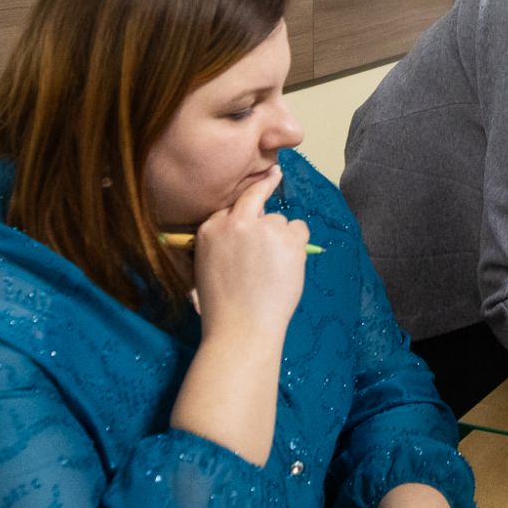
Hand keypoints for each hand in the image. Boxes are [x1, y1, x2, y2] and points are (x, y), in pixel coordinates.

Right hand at [192, 167, 308, 340]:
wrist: (242, 327)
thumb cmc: (222, 306)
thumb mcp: (207, 266)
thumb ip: (223, 241)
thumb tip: (244, 231)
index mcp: (210, 229)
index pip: (232, 205)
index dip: (247, 205)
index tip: (263, 180)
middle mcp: (236, 222)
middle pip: (257, 203)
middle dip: (266, 194)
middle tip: (276, 179)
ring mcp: (264, 228)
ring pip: (280, 221)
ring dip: (282, 238)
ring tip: (274, 269)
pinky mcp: (288, 238)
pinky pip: (300, 229)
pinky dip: (298, 244)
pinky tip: (289, 265)